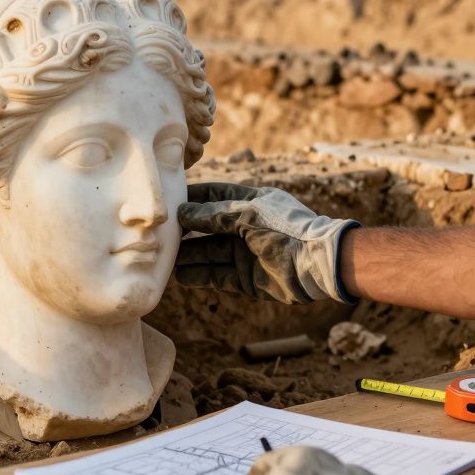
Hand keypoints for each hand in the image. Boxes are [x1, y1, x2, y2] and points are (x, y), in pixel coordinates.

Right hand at [176, 182, 359, 303]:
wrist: (316, 264)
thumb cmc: (285, 229)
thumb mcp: (248, 215)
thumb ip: (214, 215)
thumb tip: (182, 213)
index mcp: (249, 203)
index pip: (212, 196)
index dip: (190, 199)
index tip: (166, 201)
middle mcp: (244, 227)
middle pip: (206, 228)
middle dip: (184, 231)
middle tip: (158, 234)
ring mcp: (243, 253)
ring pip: (207, 253)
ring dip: (187, 255)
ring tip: (162, 258)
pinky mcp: (245, 278)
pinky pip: (215, 275)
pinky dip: (198, 275)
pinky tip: (179, 275)